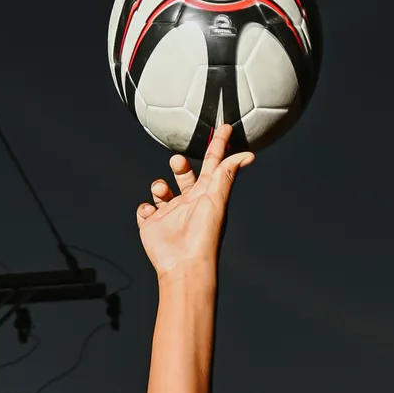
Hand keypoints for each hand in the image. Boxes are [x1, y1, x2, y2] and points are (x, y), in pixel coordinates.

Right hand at [135, 122, 253, 278]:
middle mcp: (188, 203)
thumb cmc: (204, 234)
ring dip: (158, 186)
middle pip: (184, 176)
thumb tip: (248, 154)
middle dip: (180, 166)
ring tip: (160, 192)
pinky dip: (145, 207)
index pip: (213, 165)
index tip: (224, 127)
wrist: (184, 265)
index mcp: (206, 195)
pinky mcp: (152, 226)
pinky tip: (151, 213)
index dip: (218, 146)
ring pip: (161, 191)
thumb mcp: (217, 199)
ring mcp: (169, 215)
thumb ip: (226, 175)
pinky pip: (144, 209)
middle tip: (178, 163)